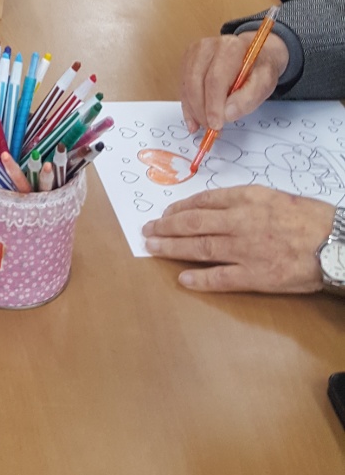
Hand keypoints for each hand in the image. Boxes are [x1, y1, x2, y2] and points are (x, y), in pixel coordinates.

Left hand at [142, 186, 333, 293]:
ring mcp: (245, 249)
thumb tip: (215, 206)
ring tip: (154, 247)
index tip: (166, 212)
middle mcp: (240, 221)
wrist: (333, 242)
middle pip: (193, 223)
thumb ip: (242, 200)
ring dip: (172, 247)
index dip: (179, 207)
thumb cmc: (307, 217)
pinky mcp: (255, 276)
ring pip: (199, 247)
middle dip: (166, 226)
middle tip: (148, 229)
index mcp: (245, 198)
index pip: (203, 201)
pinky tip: (182, 278)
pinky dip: (199, 279)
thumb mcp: (271, 196)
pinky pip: (220, 278)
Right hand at [180, 32, 289, 133]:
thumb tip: (227, 114)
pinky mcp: (188, 60)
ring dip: (193, 109)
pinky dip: (188, 106)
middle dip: (201, 109)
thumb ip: (249, 98)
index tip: (216, 125)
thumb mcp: (265, 83)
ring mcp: (195, 52)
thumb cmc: (258, 69)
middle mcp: (208, 45)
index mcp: (230, 47)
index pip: (215, 78)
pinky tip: (194, 121)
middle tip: (210, 128)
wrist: (253, 55)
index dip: (213, 105)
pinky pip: (183, 86)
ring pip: (187, 85)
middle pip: (196, 81)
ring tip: (204, 125)